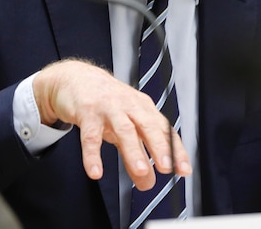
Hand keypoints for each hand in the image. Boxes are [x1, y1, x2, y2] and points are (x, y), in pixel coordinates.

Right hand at [33, 59, 192, 189]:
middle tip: (167, 168)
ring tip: (139, 171)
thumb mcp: (124, 126)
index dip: (176, 150)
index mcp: (143, 109)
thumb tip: (147, 182)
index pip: (164, 130)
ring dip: (133, 151)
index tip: (184, 169)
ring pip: (124, 129)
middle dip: (159, 147)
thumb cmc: (106, 103)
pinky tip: (95, 171)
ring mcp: (109, 108)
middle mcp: (129, 106)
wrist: (76, 78)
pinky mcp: (87, 112)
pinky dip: (92, 155)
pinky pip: (90, 136)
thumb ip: (137, 153)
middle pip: (148, 126)